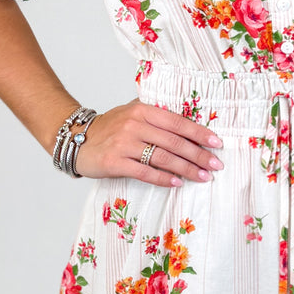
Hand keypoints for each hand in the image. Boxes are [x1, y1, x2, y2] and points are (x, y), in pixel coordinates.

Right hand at [71, 100, 222, 184]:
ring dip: (186, 169)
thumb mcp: (132, 114)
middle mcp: (134, 125)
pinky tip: (177, 183)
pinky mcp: (115, 162)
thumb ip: (156, 117)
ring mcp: (124, 143)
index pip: (177, 122)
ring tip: (203, 177)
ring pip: (163, 157)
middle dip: (199, 155)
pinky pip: (145, 172)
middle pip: (174, 142)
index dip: (199, 133)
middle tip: (216, 165)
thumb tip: (190, 127)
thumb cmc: (110, 128)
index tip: (217, 144)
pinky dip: (163, 178)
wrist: (76, 139)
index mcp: (142, 110)